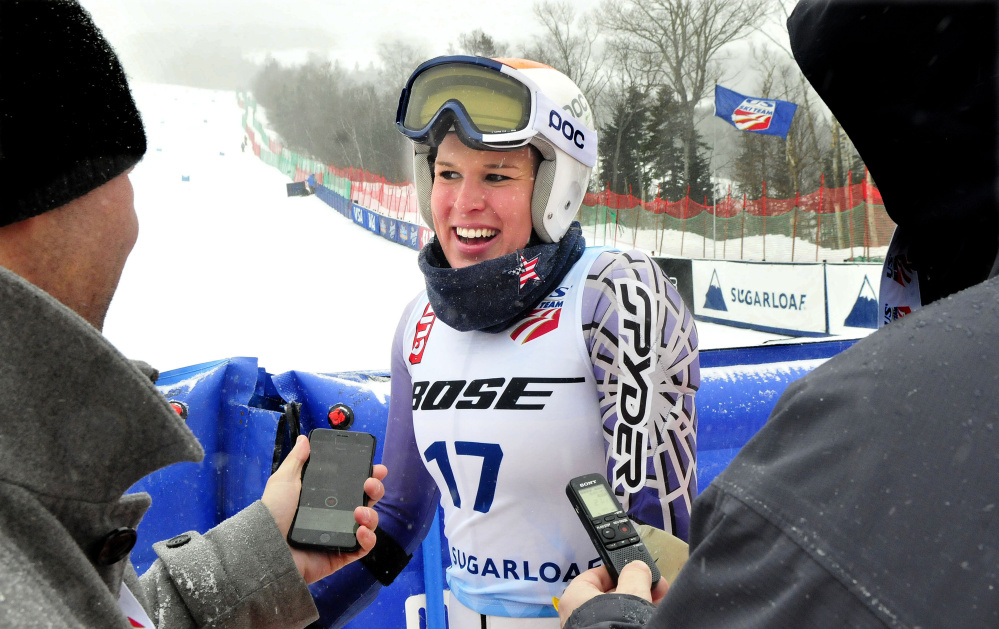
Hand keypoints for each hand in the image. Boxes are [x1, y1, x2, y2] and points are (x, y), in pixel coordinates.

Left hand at [262, 434, 387, 583]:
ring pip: (369, 523)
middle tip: (370, 484)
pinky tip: (361, 530)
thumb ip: (297, 460)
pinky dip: (368, 538)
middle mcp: (334, 515)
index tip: (375, 467)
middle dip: (375, 489)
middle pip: (366, 500)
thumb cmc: (273, 514)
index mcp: (323, 497)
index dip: (367, 475)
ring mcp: (339, 534)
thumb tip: (303, 440)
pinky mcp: (340, 553)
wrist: (267, 547)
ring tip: (360, 511)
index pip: (351, 484)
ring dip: (371, 515)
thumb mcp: (284, 480)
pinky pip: (363, 547)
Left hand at [557, 562, 668, 626]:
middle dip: (635, 590)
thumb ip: (634, 575)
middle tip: (656, 588)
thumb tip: (638, 568)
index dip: (619, 571)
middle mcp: (577, 616)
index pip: (595, 576)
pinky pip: (617, 627)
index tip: (636, 571)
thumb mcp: (631, 593)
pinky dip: (632, 622)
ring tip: (660, 603)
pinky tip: (651, 618)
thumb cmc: (615, 626)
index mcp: (575, 597)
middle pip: (608, 595)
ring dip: (638, 606)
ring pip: (615, 613)